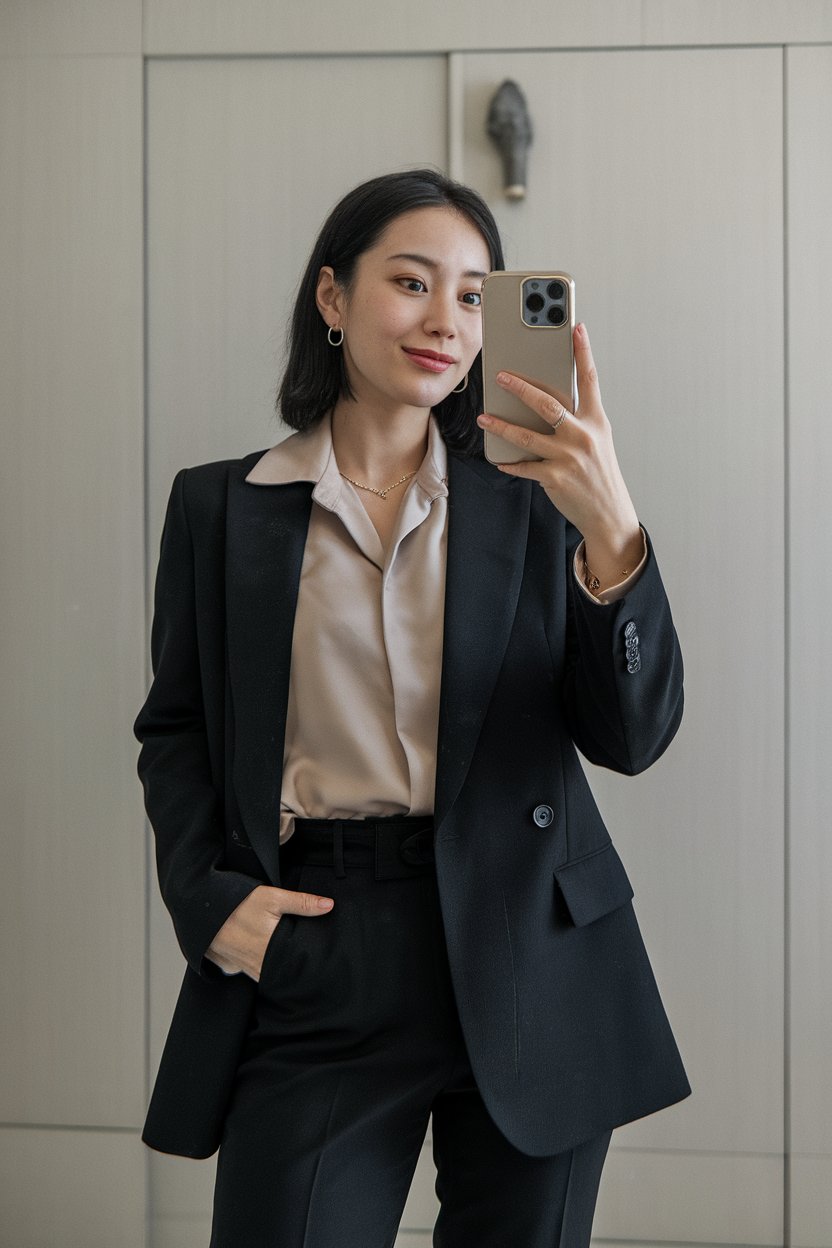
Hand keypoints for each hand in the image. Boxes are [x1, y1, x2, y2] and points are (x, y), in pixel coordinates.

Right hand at [206, 883, 333, 980]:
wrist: (202, 908)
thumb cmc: (236, 903)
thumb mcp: (271, 897)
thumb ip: (301, 903)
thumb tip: (329, 905)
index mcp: (270, 951)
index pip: (296, 967)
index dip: (307, 965)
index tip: (318, 962)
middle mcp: (256, 965)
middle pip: (281, 972)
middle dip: (292, 967)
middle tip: (303, 958)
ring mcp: (242, 968)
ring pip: (265, 974)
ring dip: (274, 968)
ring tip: (282, 956)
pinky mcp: (230, 966)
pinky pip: (249, 972)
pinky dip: (257, 967)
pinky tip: (262, 957)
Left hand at [476, 322, 642, 588]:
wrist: (609, 514)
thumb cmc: (598, 474)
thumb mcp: (597, 441)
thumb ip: (576, 420)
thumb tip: (542, 404)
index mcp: (596, 422)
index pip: (590, 380)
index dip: (583, 352)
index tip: (576, 328)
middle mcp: (583, 436)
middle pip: (548, 404)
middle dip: (521, 388)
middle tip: (501, 375)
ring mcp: (569, 458)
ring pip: (528, 436)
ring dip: (502, 426)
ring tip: (484, 417)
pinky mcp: (555, 478)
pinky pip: (525, 467)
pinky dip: (510, 463)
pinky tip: (498, 459)